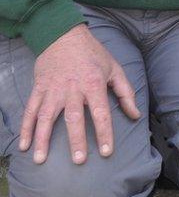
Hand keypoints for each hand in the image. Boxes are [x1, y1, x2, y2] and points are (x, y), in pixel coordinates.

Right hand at [19, 25, 139, 164]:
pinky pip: (31, 110)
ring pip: (47, 117)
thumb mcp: (115, 68)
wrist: (64, 35)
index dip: (104, 133)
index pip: (101, 113)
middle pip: (74, 118)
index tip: (106, 152)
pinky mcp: (39, 89)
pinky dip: (26, 128)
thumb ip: (126, 92)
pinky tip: (25, 145)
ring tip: (40, 160)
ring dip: (43, 139)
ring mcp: (53, 90)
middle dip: (76, 141)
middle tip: (78, 161)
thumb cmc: (93, 53)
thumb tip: (135, 115)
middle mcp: (73, 89)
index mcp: (94, 84)